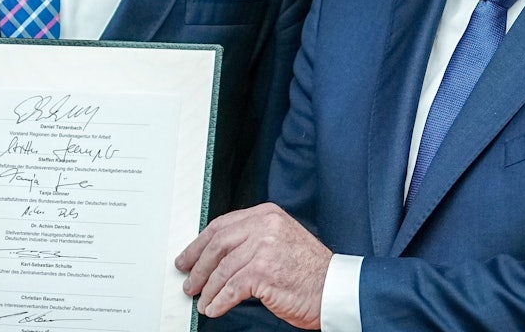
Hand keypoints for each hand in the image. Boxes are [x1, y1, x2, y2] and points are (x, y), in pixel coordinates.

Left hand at [175, 203, 330, 327]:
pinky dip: (219, 301)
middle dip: (198, 266)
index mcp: (266, 214)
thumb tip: (218, 257)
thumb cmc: (311, 271)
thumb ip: (252, 240)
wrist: (336, 290)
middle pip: (217, 245)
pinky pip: (231, 288)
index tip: (188, 257)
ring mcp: (264, 247)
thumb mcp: (280, 241)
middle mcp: (264, 226)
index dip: (199, 244)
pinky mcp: (264, 271)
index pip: (221, 226)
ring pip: (222, 269)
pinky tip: (215, 308)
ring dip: (208, 288)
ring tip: (202, 300)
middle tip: (189, 281)